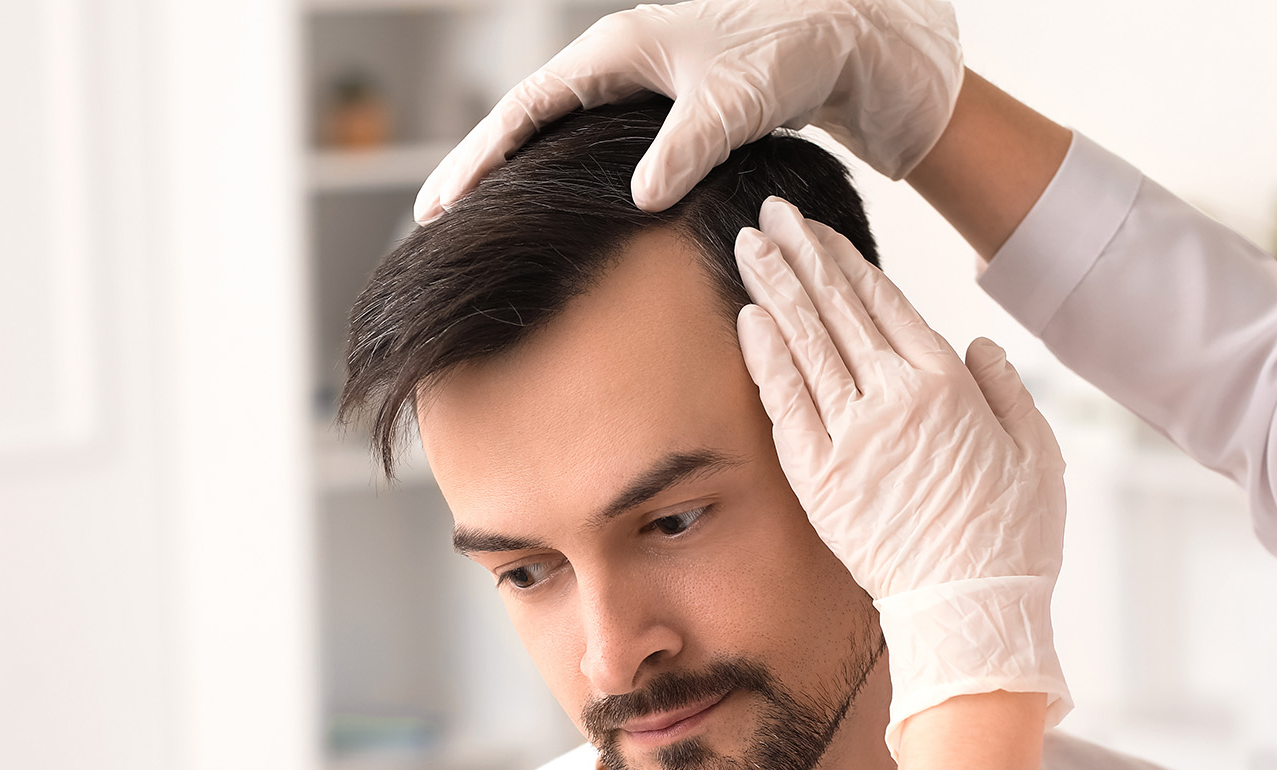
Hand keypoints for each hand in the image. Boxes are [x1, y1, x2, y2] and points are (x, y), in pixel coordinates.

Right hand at [414, 0, 963, 221]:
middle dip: (480, 170)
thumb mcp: (733, 104)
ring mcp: (640, 81)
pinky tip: (556, 214)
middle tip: (433, 224)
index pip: (522, 112)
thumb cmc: (790, 54)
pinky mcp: (667, 104)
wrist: (844, 36)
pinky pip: (594, 143)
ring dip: (518, 175)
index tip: (438, 207)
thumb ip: (685, 150)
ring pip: (559, 134)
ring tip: (479, 225)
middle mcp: (617, 60)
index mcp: (615, 51)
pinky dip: (565, 176)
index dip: (477, 160)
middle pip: (526, 122)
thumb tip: (639, 198)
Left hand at [735, 197, 1069, 747]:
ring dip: (774, 288)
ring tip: (749, 247)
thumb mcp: (1038, 453)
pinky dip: (765, 357)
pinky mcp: (820, 477)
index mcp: (947, 384)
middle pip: (836, 309)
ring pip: (804, 343)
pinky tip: (748, 319)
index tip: (817, 232)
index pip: (883, 303)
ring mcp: (852, 436)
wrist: (971, 608)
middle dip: (800, 255)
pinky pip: (785, 403)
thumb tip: (976, 343)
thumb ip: (1007, 389)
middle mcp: (894, 398)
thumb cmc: (1012, 538)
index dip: (844, 261)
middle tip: (768, 214)